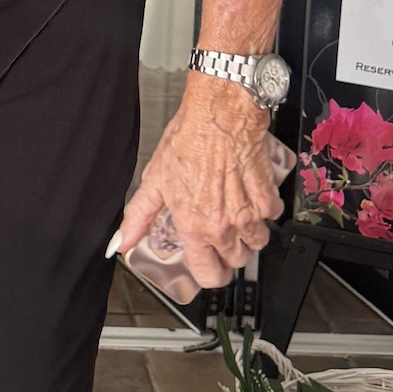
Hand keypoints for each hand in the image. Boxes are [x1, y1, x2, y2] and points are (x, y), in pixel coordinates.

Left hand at [112, 75, 283, 288]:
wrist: (220, 115)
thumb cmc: (188, 142)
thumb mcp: (154, 180)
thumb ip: (138, 217)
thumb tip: (121, 243)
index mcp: (194, 226)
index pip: (209, 276)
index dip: (209, 272)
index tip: (207, 263)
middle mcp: (223, 226)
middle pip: (236, 262)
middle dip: (228, 252)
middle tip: (218, 231)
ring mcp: (249, 215)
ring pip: (257, 244)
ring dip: (248, 233)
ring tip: (233, 212)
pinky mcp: (268, 199)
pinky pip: (271, 217)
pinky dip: (263, 210)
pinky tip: (248, 194)